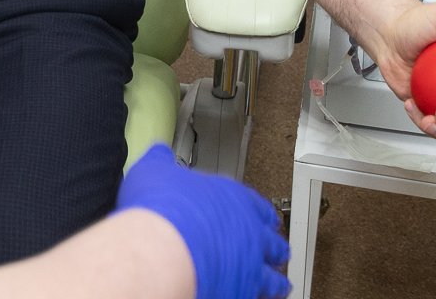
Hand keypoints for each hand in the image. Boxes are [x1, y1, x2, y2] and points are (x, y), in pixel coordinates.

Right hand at [115, 145, 290, 298]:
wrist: (163, 248)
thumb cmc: (161, 211)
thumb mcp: (154, 172)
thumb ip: (160, 161)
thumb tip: (159, 152)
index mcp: (233, 199)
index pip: (257, 205)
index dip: (262, 213)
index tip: (267, 218)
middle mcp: (248, 231)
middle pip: (272, 241)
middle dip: (276, 247)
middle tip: (280, 251)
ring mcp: (249, 264)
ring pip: (273, 276)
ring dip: (277, 281)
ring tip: (281, 285)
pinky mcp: (243, 291)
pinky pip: (260, 298)